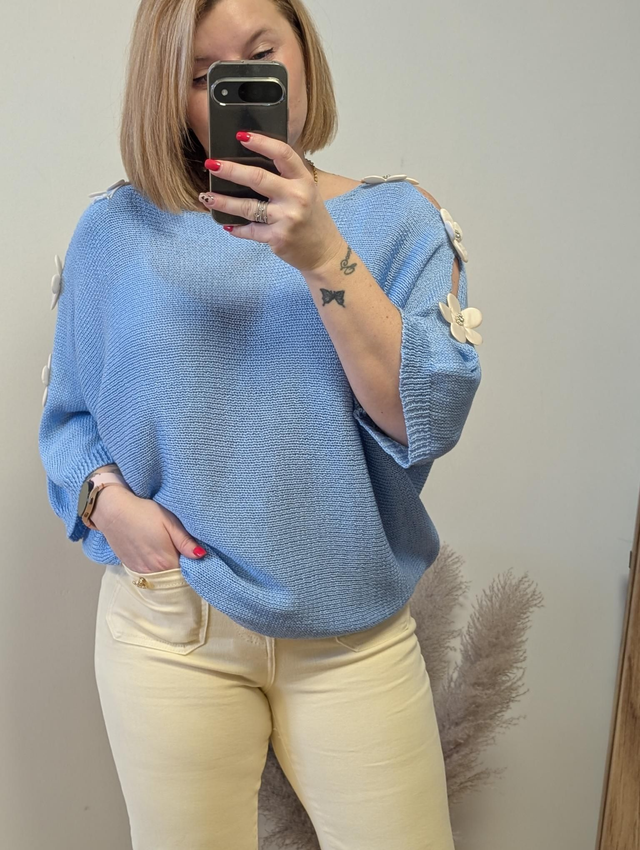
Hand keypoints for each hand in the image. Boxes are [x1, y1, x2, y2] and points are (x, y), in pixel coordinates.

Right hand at [91, 487, 205, 573]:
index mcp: (166, 561)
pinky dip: (155, 569)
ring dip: (167, 571)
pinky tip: (156, 555)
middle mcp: (152, 571)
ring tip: (170, 554)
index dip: (193, 568)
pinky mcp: (130, 567)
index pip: (186, 574)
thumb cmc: (143, 512)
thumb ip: (185, 541)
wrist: (112, 511)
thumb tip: (201, 556)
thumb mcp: (169, 521)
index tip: (197, 559)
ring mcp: (139, 571)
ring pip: (160, 578)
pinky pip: (148, 575)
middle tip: (186, 556)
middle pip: (173, 579)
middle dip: (182, 571)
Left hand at [199, 131, 343, 273]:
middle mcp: (296, 197)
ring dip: (223, 202)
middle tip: (212, 165)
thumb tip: (251, 162)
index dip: (261, 143)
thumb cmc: (312, 219)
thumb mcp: (307, 191)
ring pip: (247, 207)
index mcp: (303, 180)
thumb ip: (286, 177)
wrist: (324, 252)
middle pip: (258, 178)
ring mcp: (286, 218)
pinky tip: (226, 224)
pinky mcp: (277, 238)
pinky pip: (250, 231)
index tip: (241, 136)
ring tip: (206, 197)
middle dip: (231, 171)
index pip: (282, 154)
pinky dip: (236, 228)